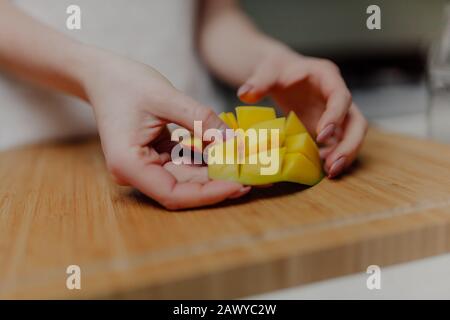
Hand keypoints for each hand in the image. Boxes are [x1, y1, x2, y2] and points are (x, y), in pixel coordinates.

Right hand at [81, 49, 249, 208]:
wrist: (103, 74)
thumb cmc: (125, 82)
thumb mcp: (167, 98)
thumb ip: (202, 121)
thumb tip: (236, 143)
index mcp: (129, 165)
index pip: (174, 193)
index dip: (209, 193)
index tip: (239, 185)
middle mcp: (136, 173)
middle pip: (183, 188)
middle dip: (219, 182)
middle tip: (252, 176)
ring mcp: (144, 167)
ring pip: (187, 178)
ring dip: (215, 172)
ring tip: (246, 166)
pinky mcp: (154, 158)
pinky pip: (183, 164)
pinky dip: (205, 159)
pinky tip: (228, 153)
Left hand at [237, 48, 367, 177]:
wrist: (278, 74)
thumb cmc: (276, 70)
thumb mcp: (267, 71)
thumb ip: (259, 81)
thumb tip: (245, 94)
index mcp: (328, 77)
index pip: (341, 97)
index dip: (335, 117)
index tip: (321, 135)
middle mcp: (337, 97)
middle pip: (357, 122)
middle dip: (349, 145)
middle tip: (333, 166)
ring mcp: (335, 114)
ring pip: (352, 136)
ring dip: (344, 155)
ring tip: (329, 173)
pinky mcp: (328, 128)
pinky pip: (337, 144)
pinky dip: (332, 157)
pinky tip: (320, 170)